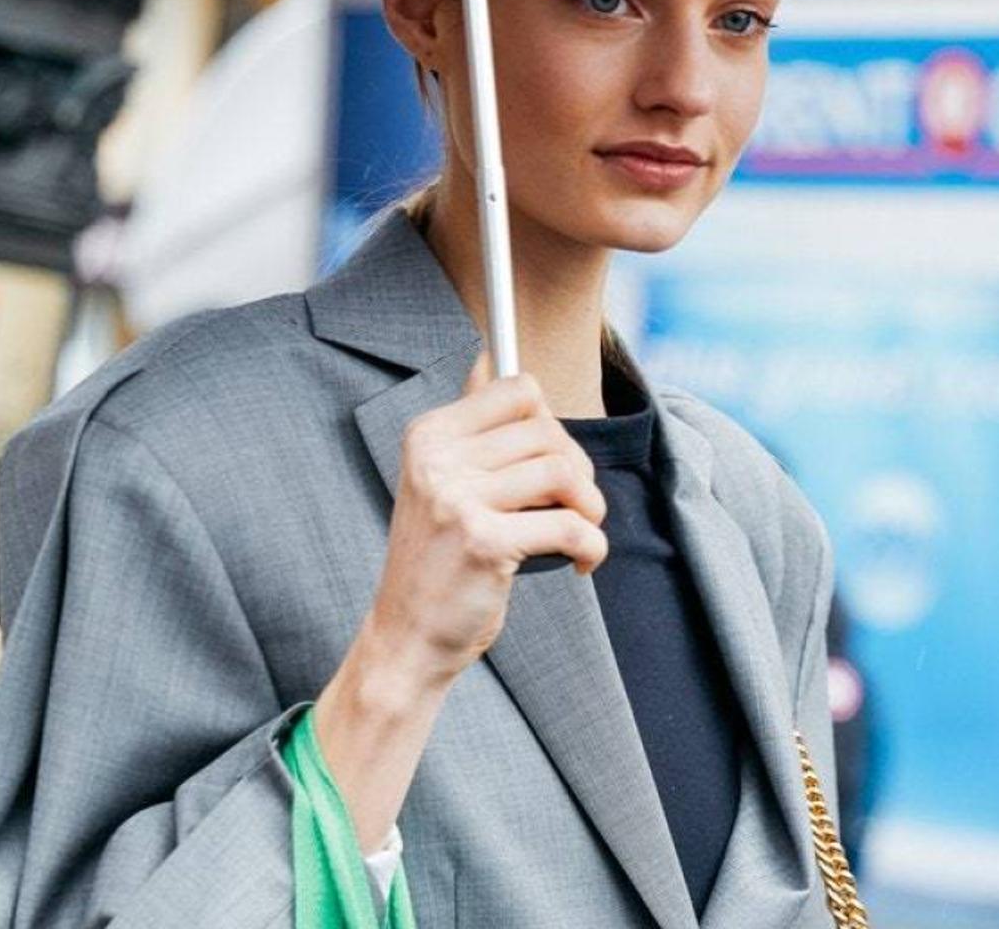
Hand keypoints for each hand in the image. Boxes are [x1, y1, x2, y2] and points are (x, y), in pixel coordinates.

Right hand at [369, 350, 608, 685]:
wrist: (406, 637)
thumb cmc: (439, 559)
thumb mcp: (441, 481)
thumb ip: (472, 426)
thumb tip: (490, 360)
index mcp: (429, 435)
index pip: (518, 389)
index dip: (550, 422)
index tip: (551, 459)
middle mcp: (437, 459)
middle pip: (547, 430)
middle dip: (577, 468)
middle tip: (571, 504)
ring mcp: (457, 500)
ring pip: (563, 471)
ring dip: (589, 506)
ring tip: (580, 530)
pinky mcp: (484, 544)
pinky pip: (570, 526)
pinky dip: (592, 546)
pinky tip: (580, 562)